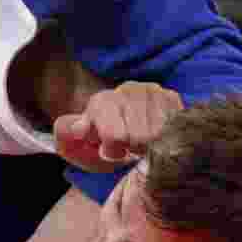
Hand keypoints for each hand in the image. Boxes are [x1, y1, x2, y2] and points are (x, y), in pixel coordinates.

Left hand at [53, 82, 182, 170]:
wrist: (118, 132)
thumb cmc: (97, 144)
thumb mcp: (74, 145)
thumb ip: (66, 136)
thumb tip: (78, 128)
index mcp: (101, 102)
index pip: (115, 134)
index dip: (113, 150)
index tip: (109, 151)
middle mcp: (127, 90)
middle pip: (141, 138)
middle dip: (132, 149)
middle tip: (127, 147)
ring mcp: (152, 91)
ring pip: (160, 134)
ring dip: (150, 146)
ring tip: (139, 143)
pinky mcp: (172, 98)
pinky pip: (175, 127)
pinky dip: (165, 138)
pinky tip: (155, 136)